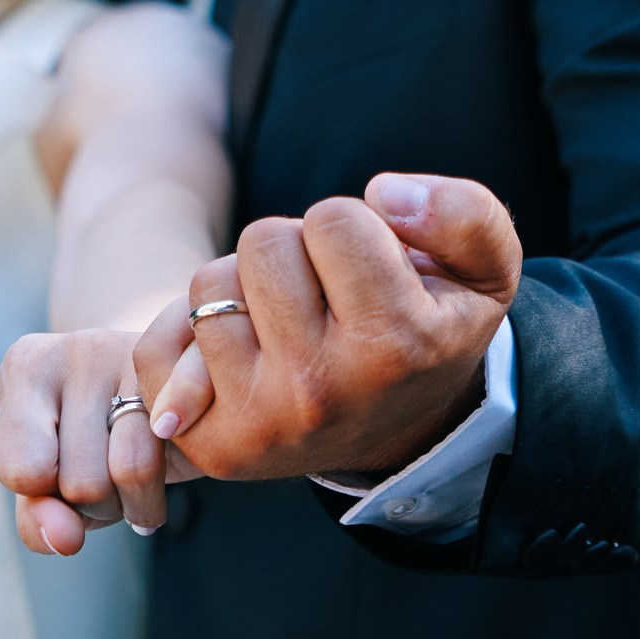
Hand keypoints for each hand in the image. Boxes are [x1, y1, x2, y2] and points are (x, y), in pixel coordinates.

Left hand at [0, 328, 200, 554]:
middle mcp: (75, 348)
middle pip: (82, 480)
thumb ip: (38, 521)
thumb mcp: (51, 487)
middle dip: (101, 505)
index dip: (49, 497)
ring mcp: (136, 350)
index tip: (61, 474)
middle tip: (109, 474)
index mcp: (25, 369)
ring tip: (138, 481)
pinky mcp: (188, 367)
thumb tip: (65, 540)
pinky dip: (178, 480)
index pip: (22, 470)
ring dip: (141, 505)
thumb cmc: (93, 444)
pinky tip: (169, 470)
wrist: (164, 388)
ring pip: (132, 470)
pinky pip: (178, 450)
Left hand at [133, 173, 518, 481]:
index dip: (352, 228)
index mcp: (398, 343)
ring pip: (208, 286)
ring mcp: (262, 422)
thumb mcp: (483, 270)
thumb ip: (465, 213)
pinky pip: (156, 345)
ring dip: (242, 289)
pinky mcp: (212, 444)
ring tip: (286, 324)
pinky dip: (186, 335)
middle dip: (293, 251)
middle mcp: (325, 390)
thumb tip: (387, 194)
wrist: (398, 432)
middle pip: (262, 242)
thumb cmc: (429, 328)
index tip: (372, 268)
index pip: (334, 220)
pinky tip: (240, 353)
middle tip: (326, 294)